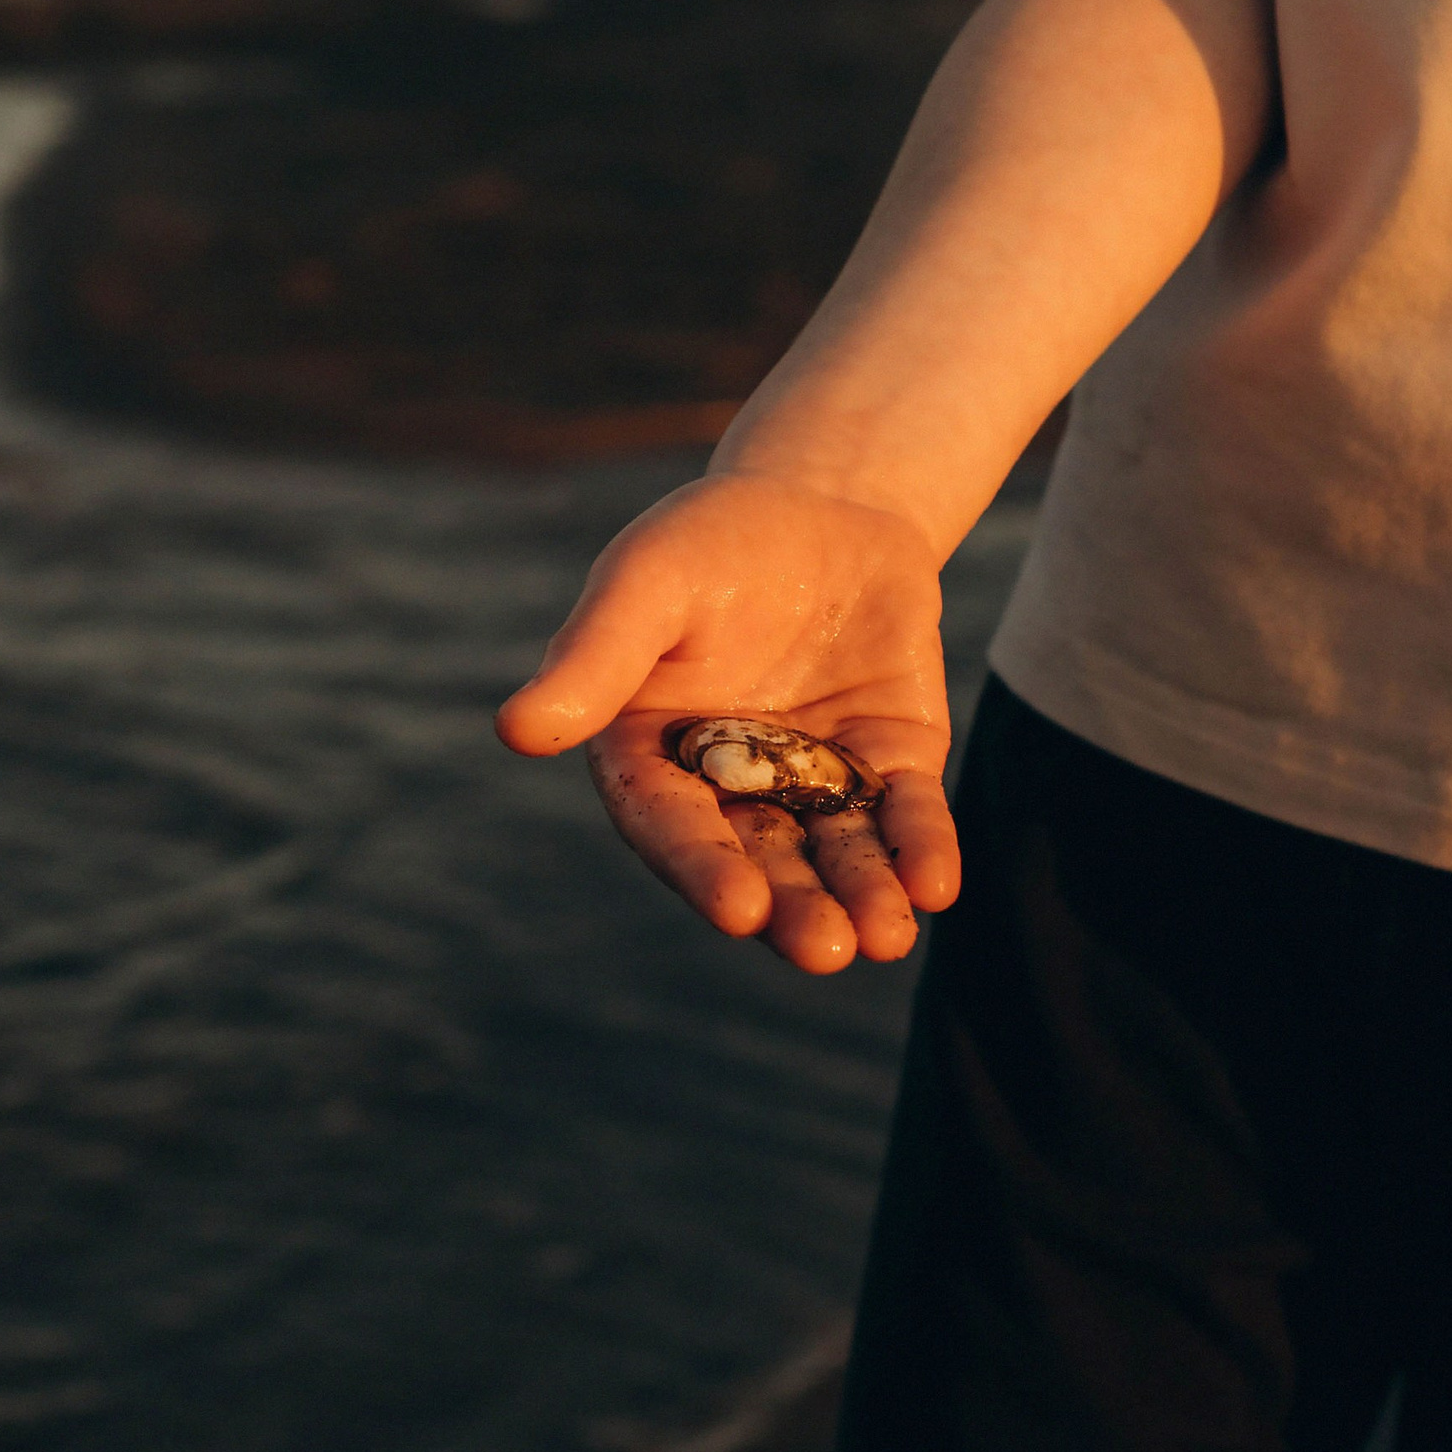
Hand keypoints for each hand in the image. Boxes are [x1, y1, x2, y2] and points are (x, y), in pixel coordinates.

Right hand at [495, 469, 957, 974]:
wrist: (823, 503)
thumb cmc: (710, 540)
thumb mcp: (650, 580)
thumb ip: (595, 654)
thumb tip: (515, 730)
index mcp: (653, 757)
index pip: (671, 825)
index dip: (703, 868)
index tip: (739, 908)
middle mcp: (731, 789)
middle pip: (761, 861)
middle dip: (793, 910)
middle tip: (824, 948)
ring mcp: (815, 781)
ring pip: (836, 856)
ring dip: (863, 899)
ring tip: (886, 938)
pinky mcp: (890, 764)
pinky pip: (904, 816)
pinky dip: (919, 849)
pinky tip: (935, 884)